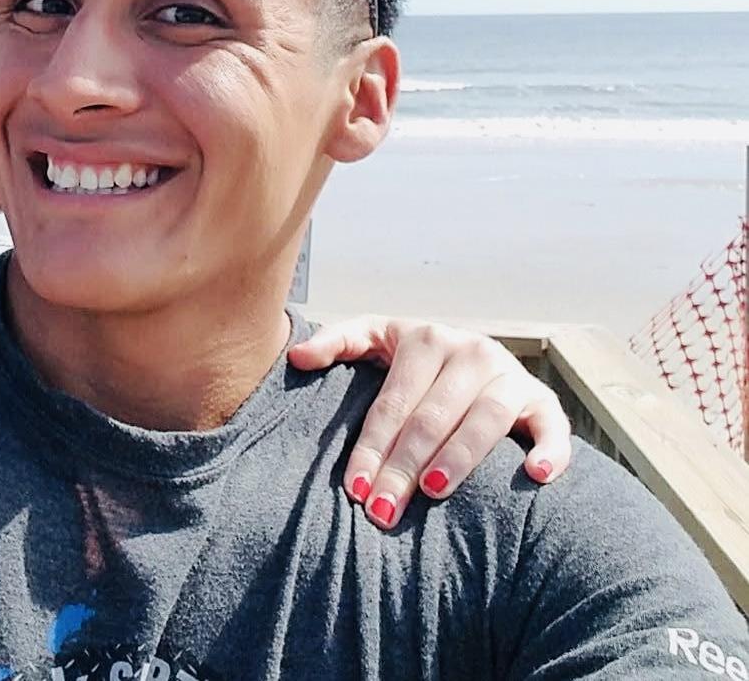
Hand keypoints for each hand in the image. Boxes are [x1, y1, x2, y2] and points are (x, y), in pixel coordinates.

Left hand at [287, 315, 570, 529]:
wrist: (471, 356)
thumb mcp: (374, 339)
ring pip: (485, 420)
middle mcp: (471, 352)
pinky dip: (549, 450)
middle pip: (432, 418)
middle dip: (404, 467)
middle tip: (382, 510)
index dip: (371, 446)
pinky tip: (534, 476)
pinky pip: (552, 425)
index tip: (354, 489)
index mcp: (426, 339)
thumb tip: (296, 358)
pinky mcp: (543, 401)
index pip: (393, 402)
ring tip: (433, 491)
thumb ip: (337, 342)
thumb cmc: (412, 360)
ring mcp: (509, 376)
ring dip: (460, 458)